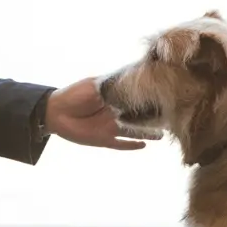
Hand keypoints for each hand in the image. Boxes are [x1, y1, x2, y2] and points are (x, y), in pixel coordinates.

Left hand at [45, 77, 162, 150]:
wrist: (55, 111)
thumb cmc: (74, 94)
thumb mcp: (95, 85)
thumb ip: (113, 85)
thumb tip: (132, 80)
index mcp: (114, 99)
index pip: (135, 99)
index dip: (149, 99)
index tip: (165, 96)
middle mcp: (115, 113)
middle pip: (138, 117)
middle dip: (153, 118)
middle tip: (171, 118)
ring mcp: (110, 127)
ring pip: (133, 131)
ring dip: (147, 133)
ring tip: (163, 133)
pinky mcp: (103, 139)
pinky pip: (120, 144)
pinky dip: (131, 145)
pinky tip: (144, 145)